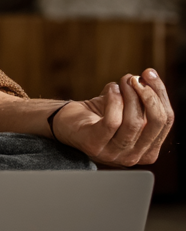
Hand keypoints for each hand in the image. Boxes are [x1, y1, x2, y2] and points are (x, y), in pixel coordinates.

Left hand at [52, 69, 173, 166]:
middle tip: (135, 78)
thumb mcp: (126, 109)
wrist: (64, 122)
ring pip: (135, 122)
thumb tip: (150, 77)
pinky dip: (114, 100)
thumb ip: (142, 100)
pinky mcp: (94, 145)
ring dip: (130, 95)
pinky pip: (113, 121)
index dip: (161, 94)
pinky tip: (110, 89)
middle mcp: (133, 157)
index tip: (150, 74)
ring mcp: (113, 154)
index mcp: (147, 150)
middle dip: (149, 95)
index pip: (166, 121)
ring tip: (122, 82)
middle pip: (156, 122)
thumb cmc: (97, 115)